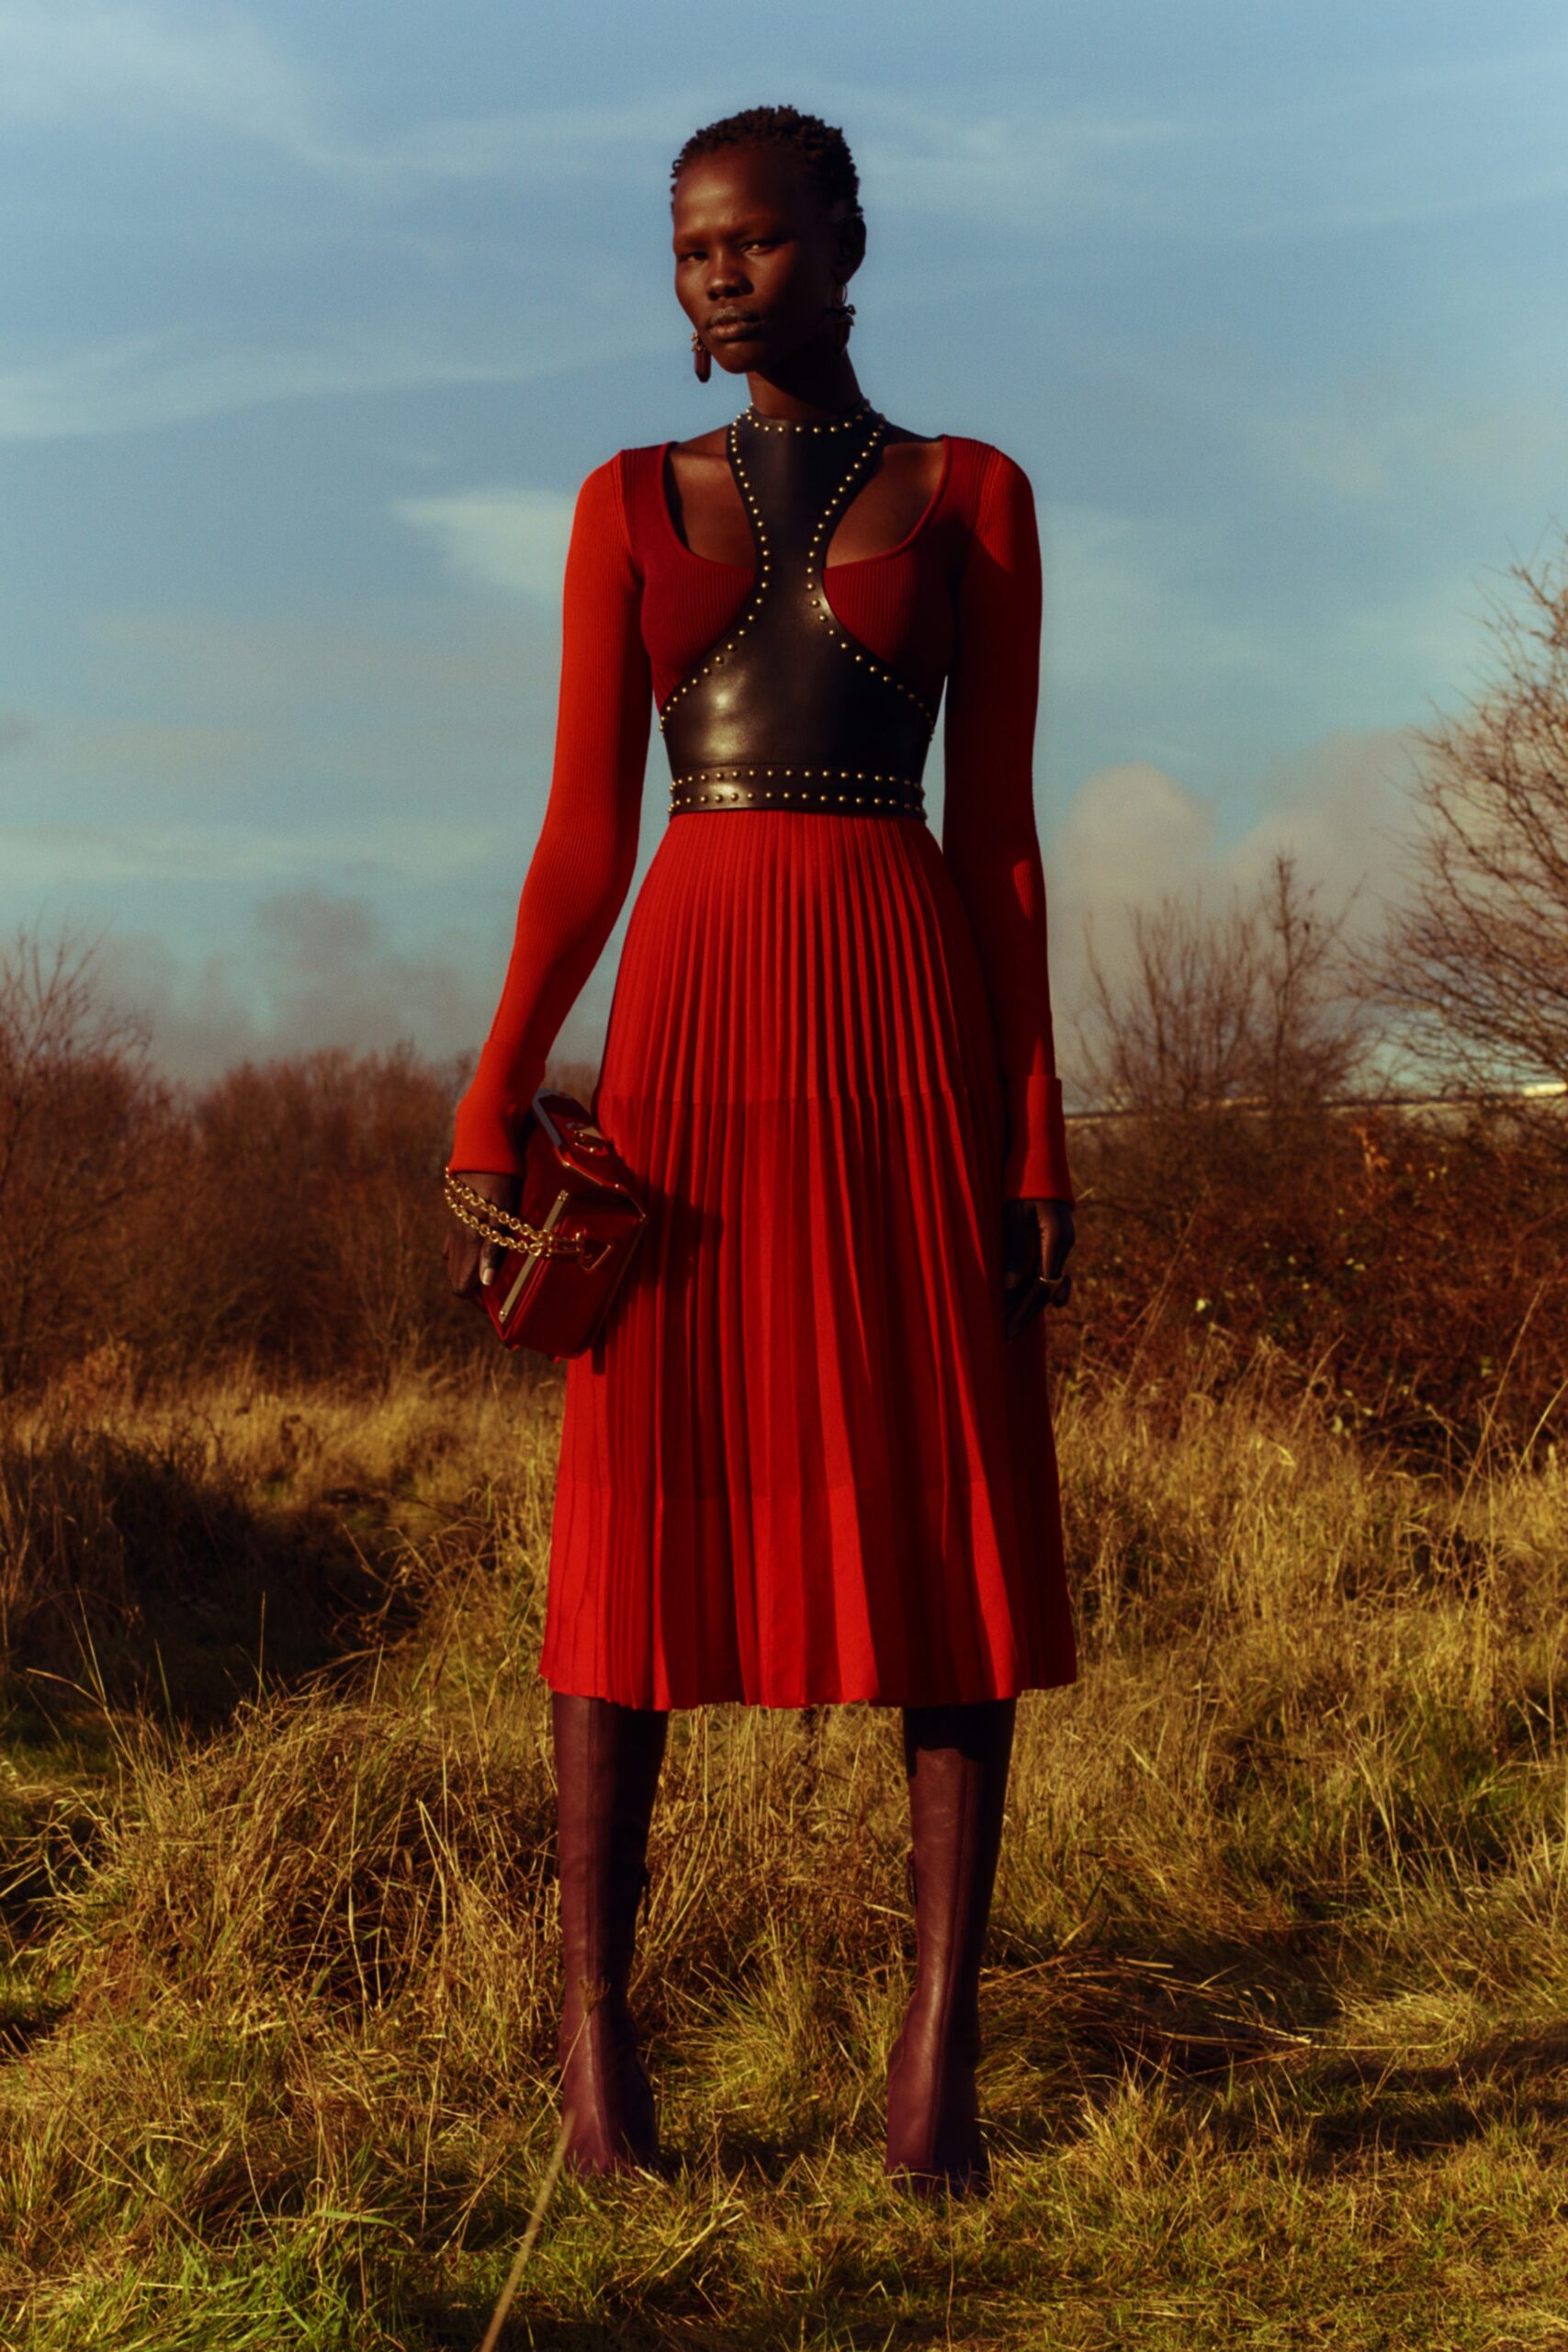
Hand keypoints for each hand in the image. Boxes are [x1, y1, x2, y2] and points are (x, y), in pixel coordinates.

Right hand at [444, 1168, 521, 1306]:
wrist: (484, 1151)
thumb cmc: (502, 1183)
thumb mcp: (504, 1216)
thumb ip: (493, 1250)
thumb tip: (484, 1283)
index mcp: (469, 1242)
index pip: (463, 1286)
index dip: (478, 1303)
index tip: (495, 1309)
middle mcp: (457, 1239)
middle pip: (456, 1280)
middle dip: (473, 1294)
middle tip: (494, 1298)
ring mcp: (453, 1228)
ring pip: (453, 1264)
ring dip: (468, 1276)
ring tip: (489, 1279)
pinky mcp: (455, 1217)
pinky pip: (452, 1247)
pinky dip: (463, 1258)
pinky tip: (479, 1253)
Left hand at [1001, 1197, 1074, 1339]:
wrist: (1040, 1159)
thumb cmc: (1023, 1184)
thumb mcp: (1014, 1216)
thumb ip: (1013, 1250)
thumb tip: (1010, 1288)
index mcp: (1057, 1241)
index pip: (1042, 1287)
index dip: (1025, 1310)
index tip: (1008, 1328)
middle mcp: (1063, 1246)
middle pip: (1046, 1290)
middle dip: (1026, 1314)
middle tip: (1007, 1337)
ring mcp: (1060, 1243)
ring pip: (1045, 1281)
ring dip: (1028, 1303)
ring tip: (1010, 1324)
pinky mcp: (1053, 1240)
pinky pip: (1044, 1269)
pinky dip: (1031, 1286)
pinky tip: (1019, 1301)